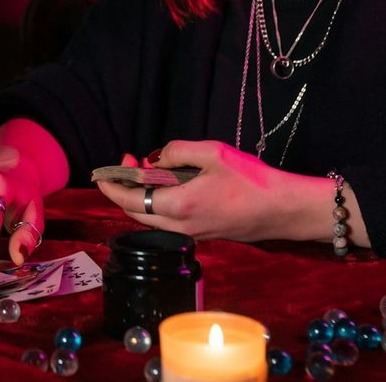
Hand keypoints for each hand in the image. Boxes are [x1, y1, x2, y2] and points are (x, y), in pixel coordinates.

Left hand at [94, 139, 322, 242]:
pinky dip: (158, 204)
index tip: (102, 171)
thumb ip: (177, 151)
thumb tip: (155, 160)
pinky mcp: (202, 235)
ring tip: (149, 170)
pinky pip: (168, 222)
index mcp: (179, 206)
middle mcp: (180, 227)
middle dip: (124, 188)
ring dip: (142, 197)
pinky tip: (169, 185)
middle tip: (131, 162)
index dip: (111, 186)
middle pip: (136, 213)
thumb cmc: (251, 181)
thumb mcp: (213, 153)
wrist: (282, 210)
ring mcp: (191, 234)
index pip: (130, 201)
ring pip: (151, 219)